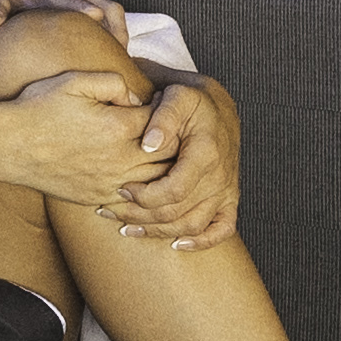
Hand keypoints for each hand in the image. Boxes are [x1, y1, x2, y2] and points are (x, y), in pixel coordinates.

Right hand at [0, 68, 184, 217]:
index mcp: (117, 127)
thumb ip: (113, 81)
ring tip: (163, 155)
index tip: (165, 106)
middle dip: (176, 143)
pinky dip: (145, 193)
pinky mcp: (96, 197)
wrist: (5, 145)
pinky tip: (143, 181)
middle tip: (172, 132)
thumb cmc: (37, 107)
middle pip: (169, 156)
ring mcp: (108, 182)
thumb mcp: (74, 80)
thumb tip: (137, 98)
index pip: (165, 122)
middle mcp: (118, 159)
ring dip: (166, 171)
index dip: (170, 112)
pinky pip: (134, 202)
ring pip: (157, 183)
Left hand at [120, 74, 244, 255]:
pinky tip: (176, 244)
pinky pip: (222, 229)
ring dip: (159, 232)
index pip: (174, 190)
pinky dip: (201, 241)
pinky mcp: (230, 198)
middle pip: (178, 212)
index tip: (120, 188)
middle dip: (140, 216)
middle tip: (111, 211)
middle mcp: (219, 176)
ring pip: (193, 225)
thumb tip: (148, 145)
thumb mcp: (175, 97)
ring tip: (128, 229)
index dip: (144, 196)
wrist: (217, 107)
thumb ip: (162, 118)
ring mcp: (226, 190)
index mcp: (206, 153)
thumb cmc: (190, 101)